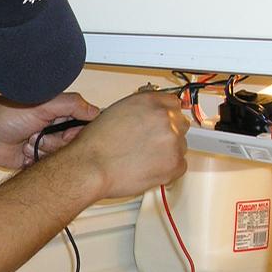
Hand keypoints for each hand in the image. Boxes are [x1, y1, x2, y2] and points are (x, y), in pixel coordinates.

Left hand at [0, 93, 99, 168]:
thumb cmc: (5, 114)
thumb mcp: (43, 103)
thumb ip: (72, 104)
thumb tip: (95, 111)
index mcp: (58, 112)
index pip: (83, 124)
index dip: (77, 131)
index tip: (68, 132)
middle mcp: (54, 128)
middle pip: (73, 144)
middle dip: (58, 142)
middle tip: (41, 135)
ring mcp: (45, 144)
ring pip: (61, 157)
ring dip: (45, 150)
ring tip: (29, 141)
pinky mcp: (36, 160)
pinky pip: (48, 167)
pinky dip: (38, 161)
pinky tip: (26, 153)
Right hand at [71, 91, 189, 198]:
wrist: (90, 167)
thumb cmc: (95, 144)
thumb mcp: (116, 111)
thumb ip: (140, 110)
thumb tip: (149, 116)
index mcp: (150, 101)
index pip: (173, 103)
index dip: (166, 115)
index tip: (162, 123)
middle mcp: (164, 118)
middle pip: (180, 123)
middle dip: (167, 133)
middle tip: (149, 143)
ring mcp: (172, 141)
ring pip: (180, 145)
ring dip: (167, 151)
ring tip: (143, 158)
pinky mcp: (174, 164)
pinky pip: (180, 166)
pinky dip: (168, 169)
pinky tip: (148, 168)